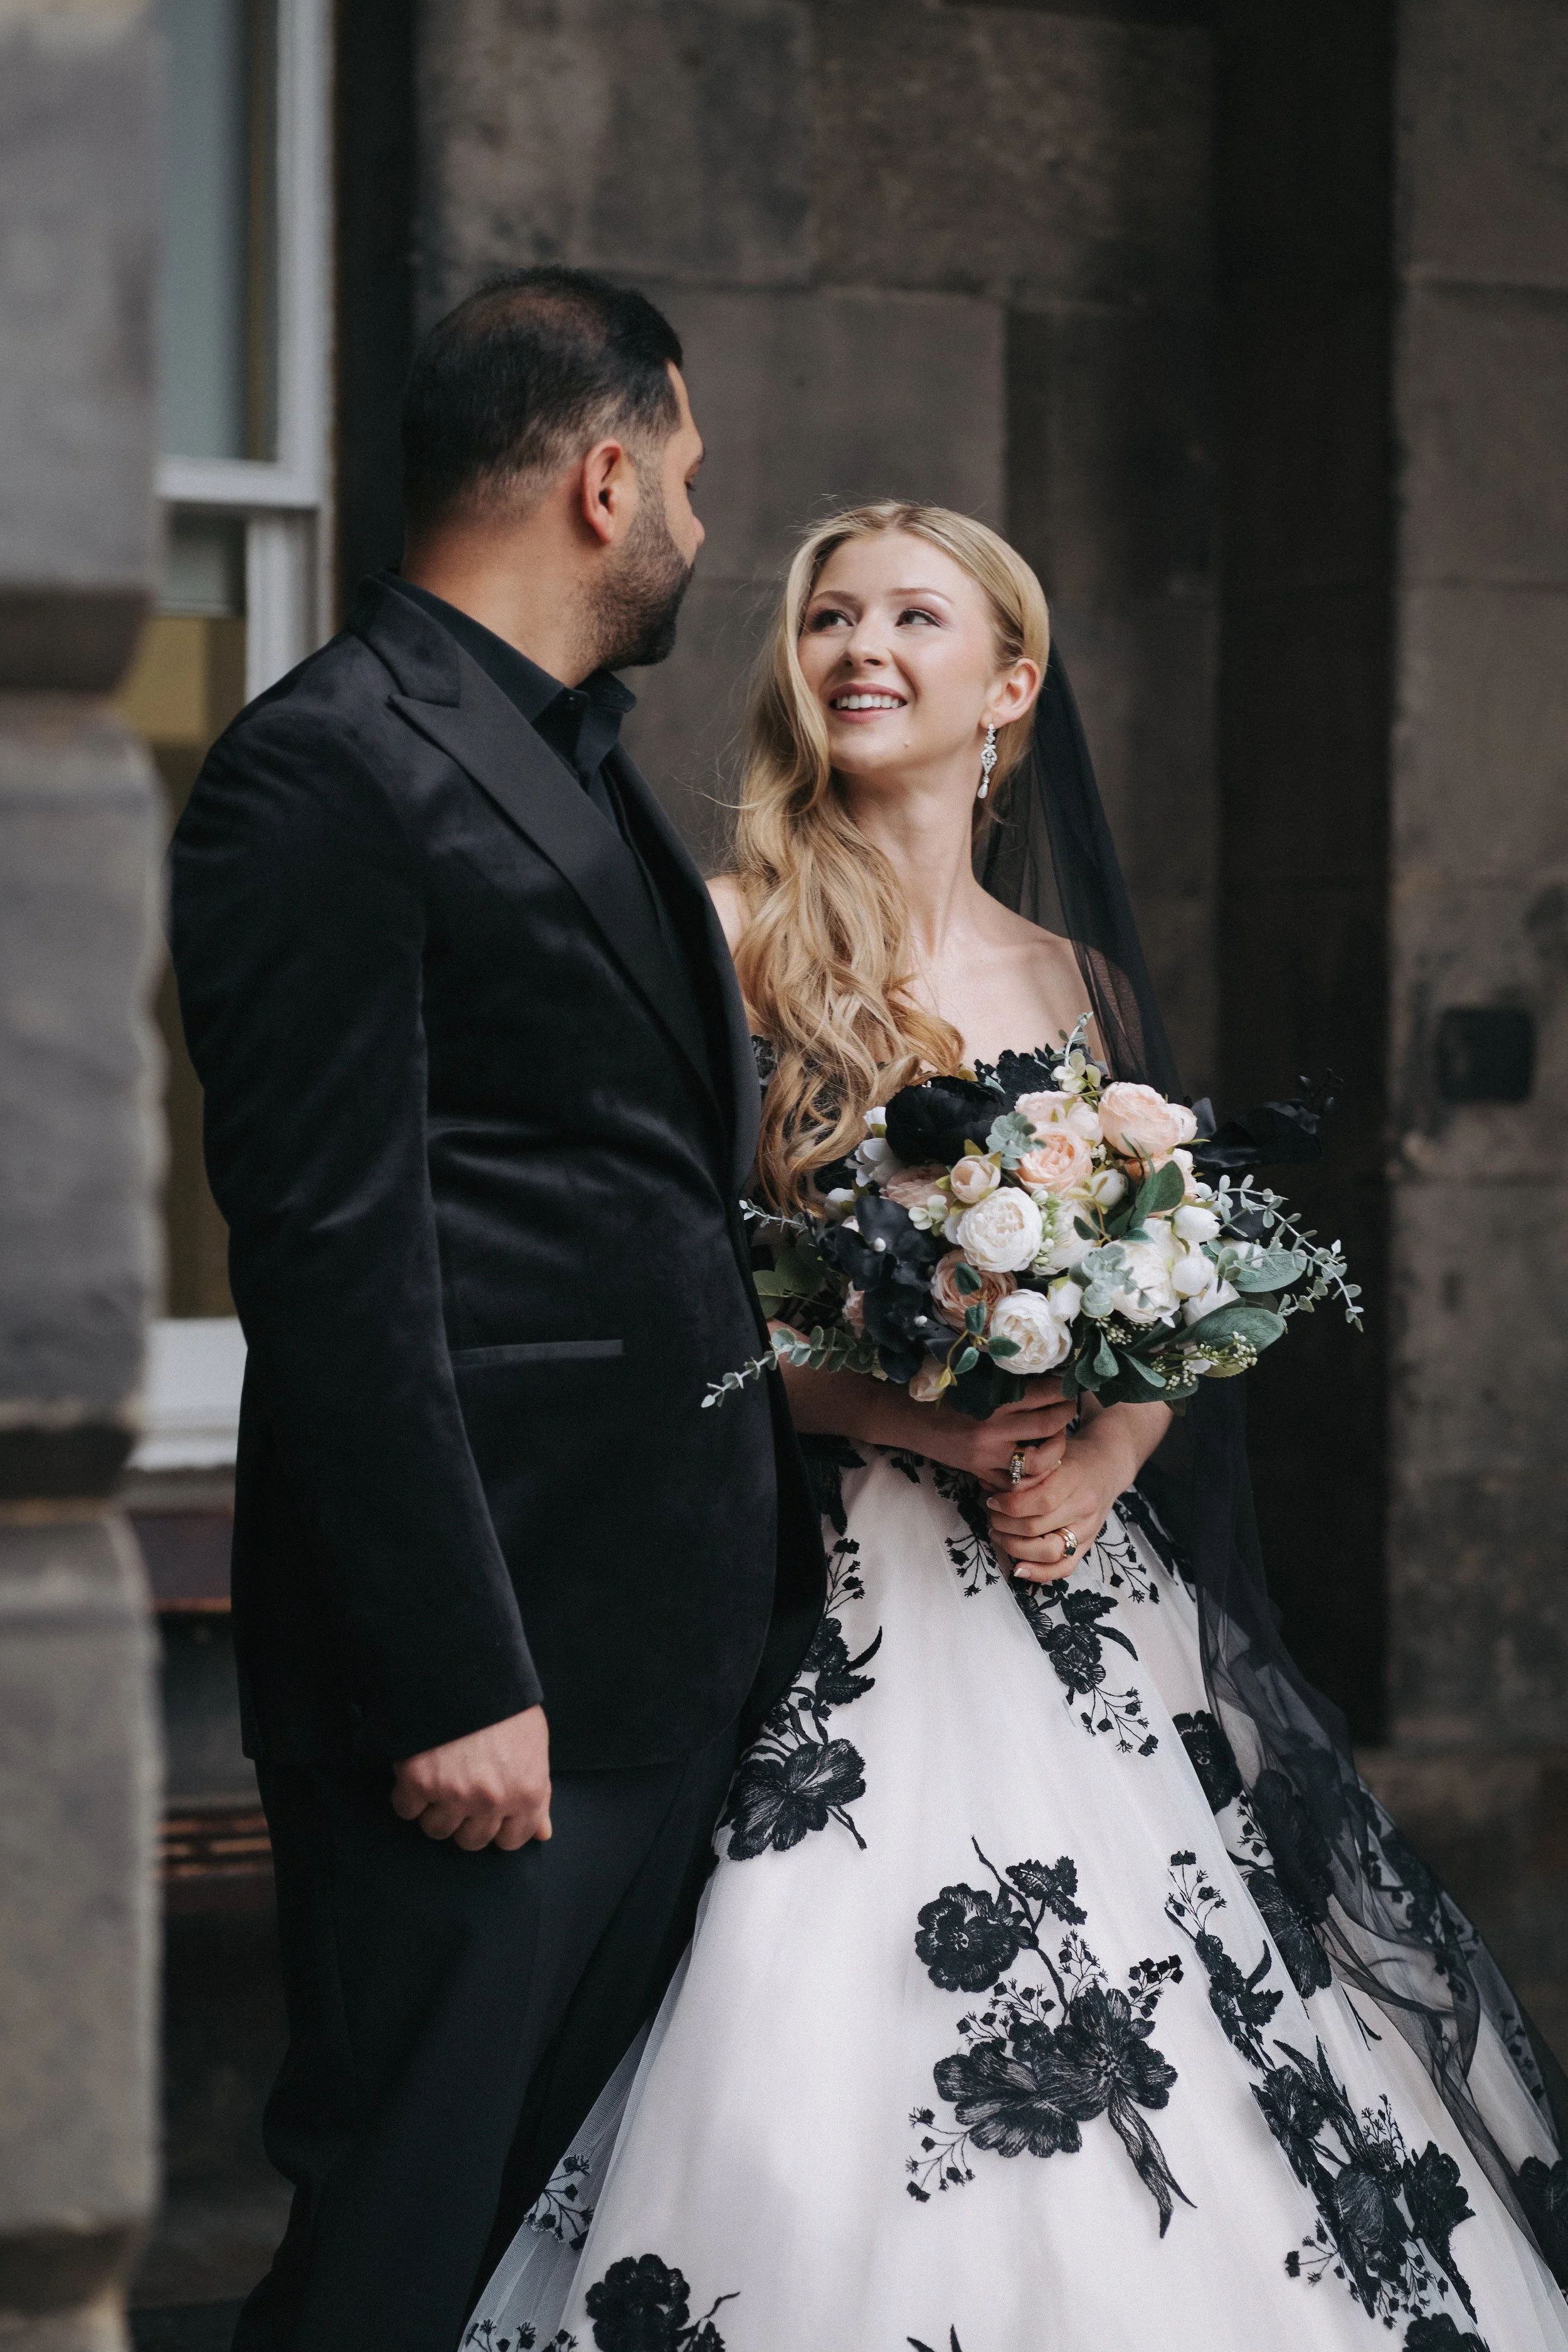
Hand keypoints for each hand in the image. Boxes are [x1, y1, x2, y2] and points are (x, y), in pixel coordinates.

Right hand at [391, 1705, 551, 1851]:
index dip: (498, 1825)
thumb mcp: (533, 1744)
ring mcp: (454, 1793)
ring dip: (434, 1808)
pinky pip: (406, 1809)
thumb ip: (539, 1792)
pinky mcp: (418, 1781)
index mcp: (527, 1791)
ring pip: (437, 1829)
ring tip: (440, 1774)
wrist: (464, 1664)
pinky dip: (407, 1793)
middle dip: (465, 1818)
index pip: (512, 1840)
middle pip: (471, 1841)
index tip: (488, 1809)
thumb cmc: (504, 1702)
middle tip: (461, 1786)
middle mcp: (492, 1799)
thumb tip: (542, 1834)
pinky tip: (419, 1766)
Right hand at [884, 1378, 1077, 1479]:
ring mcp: (989, 1456)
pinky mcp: (981, 1473)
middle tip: (1071, 1404)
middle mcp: (993, 1431)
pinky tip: (1037, 1460)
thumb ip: (1004, 1379)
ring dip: (1057, 1447)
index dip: (1062, 1388)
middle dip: (1067, 1413)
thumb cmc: (941, 1393)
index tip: (1069, 1383)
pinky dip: (1032, 1474)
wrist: (908, 1419)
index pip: (1042, 1394)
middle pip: (1049, 1425)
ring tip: (1059, 1434)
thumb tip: (1043, 1369)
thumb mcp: (973, 1379)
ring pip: (1040, 1461)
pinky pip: (1016, 1482)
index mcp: (991, 1402)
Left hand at [982, 1412, 1145, 1584]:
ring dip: (1015, 1547)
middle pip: (1038, 1528)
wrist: (1107, 1466)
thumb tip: (987, 1488)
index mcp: (1075, 1478)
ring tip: (998, 1534)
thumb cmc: (1072, 1457)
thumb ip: (1022, 1472)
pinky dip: (1039, 1573)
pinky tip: (1018, 1568)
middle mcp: (1084, 1507)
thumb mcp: (1049, 1455)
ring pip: (1048, 1552)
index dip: (1010, 1505)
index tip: (992, 1501)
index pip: (1041, 1500)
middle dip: (1004, 1525)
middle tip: (991, 1516)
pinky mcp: (1087, 1545)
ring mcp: (1088, 1529)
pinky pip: (1064, 1568)